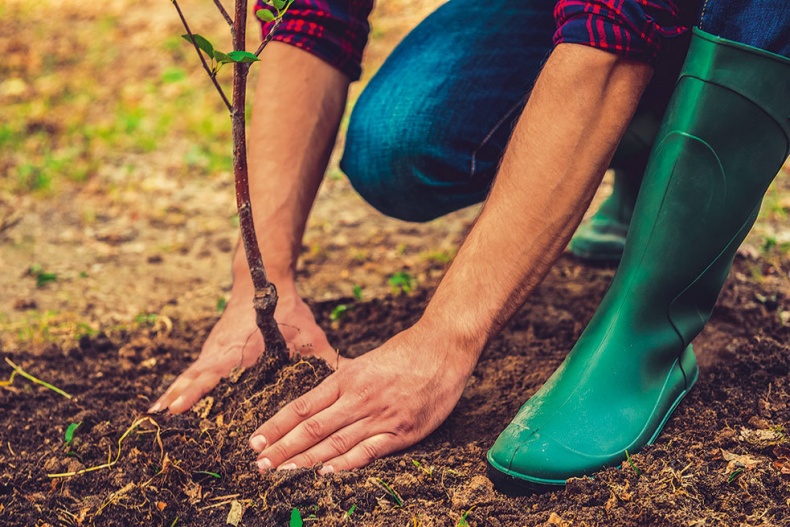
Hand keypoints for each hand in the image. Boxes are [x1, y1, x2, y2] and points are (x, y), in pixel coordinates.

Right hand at [150, 285, 339, 413]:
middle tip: (160, 418)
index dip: (196, 389)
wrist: (263, 280)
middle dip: (179, 395)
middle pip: (196, 376)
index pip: (215, 371)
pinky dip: (182, 384)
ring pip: (191, 373)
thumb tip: (350, 378)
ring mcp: (214, 349)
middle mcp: (222, 350)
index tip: (178, 405)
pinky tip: (169, 402)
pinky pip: (194, 370)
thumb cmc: (289, 310)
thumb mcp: (309, 334)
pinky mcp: (213, 350)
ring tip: (156, 415)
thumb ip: (325, 358)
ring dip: (175, 392)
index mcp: (242, 348)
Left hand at [248, 322, 476, 472]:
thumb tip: (317, 397)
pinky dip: (346, 464)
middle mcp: (358, 398)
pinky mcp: (402, 432)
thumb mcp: (366, 362)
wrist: (443, 348)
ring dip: (305, 460)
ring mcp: (380, 416)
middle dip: (283, 448)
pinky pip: (369, 451)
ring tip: (281, 473)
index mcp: (346, 379)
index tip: (255, 440)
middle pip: (312, 428)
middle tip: (259, 464)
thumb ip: (342, 382)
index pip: (302, 406)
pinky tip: (325, 473)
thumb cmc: (405, 353)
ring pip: (335, 442)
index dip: (277, 425)